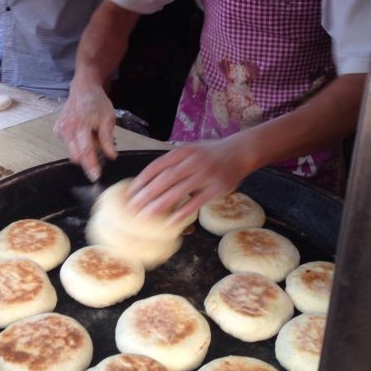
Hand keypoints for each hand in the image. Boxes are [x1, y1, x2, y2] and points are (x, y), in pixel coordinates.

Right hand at [54, 82, 116, 180]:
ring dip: (83, 151)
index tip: (95, 177)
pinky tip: (84, 133)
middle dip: (87, 160)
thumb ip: (107, 139)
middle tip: (99, 153)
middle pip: (76, 156)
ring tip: (92, 136)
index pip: (85, 152)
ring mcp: (60, 129)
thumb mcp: (108, 119)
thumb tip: (111, 156)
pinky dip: (77, 144)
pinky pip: (68, 145)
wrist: (83, 88)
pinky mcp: (57, 129)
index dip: (91, 166)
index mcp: (81, 126)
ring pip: (72, 151)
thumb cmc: (97, 102)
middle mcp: (67, 128)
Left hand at [126, 137, 254, 223]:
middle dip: (146, 195)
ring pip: (177, 191)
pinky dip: (182, 212)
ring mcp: (205, 175)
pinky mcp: (216, 189)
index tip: (130, 192)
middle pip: (164, 180)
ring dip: (159, 205)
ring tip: (145, 215)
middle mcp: (192, 161)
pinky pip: (195, 202)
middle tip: (132, 208)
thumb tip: (149, 179)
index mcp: (182, 152)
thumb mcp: (190, 150)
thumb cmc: (210, 153)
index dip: (142, 180)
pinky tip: (170, 221)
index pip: (156, 166)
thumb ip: (172, 162)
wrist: (240, 152)